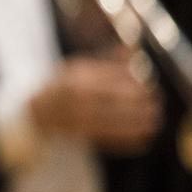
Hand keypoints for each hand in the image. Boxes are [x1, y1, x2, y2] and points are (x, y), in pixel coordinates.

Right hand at [29, 50, 162, 153]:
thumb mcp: (78, 67)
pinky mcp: (80, 133)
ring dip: (137, 123)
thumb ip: (106, 61)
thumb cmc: (62, 86)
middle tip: (154, 104)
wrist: (36, 111)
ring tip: (152, 121)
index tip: (150, 88)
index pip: (114, 78)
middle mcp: (78, 96)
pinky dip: (126, 140)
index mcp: (79, 76)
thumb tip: (131, 51)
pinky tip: (142, 138)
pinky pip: (108, 138)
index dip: (136, 84)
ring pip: (115, 121)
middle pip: (117, 99)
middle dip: (140, 103)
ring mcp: (78, 116)